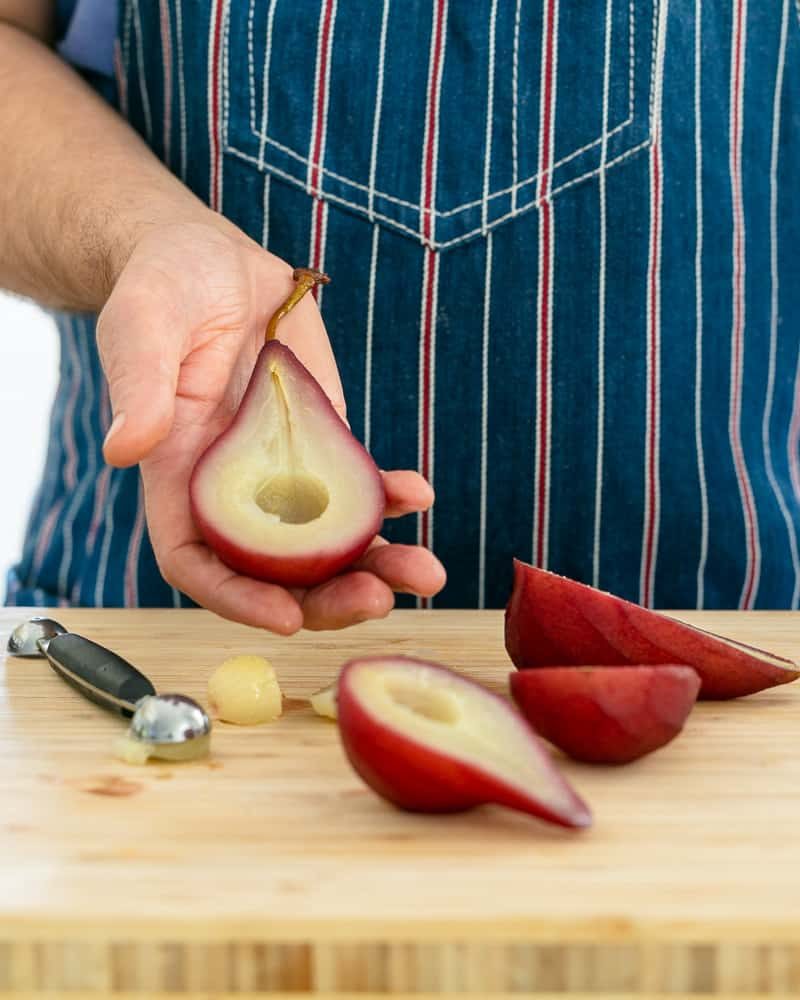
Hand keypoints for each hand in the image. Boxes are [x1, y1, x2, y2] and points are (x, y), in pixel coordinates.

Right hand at [97, 218, 444, 631]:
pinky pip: (358, 488)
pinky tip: (419, 494)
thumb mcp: (143, 324)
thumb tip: (124, 448)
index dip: (236, 598)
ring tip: (426, 572)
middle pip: (276, 570)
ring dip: (376, 563)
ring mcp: (285, 472)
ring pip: (327, 542)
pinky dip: (390, 499)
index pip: (197, 561)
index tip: (287, 617)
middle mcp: (234, 490)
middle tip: (379, 599)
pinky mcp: (324, 444)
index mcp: (178, 477)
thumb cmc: (165, 285)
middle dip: (327, 596)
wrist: (217, 262)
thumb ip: (138, 385)